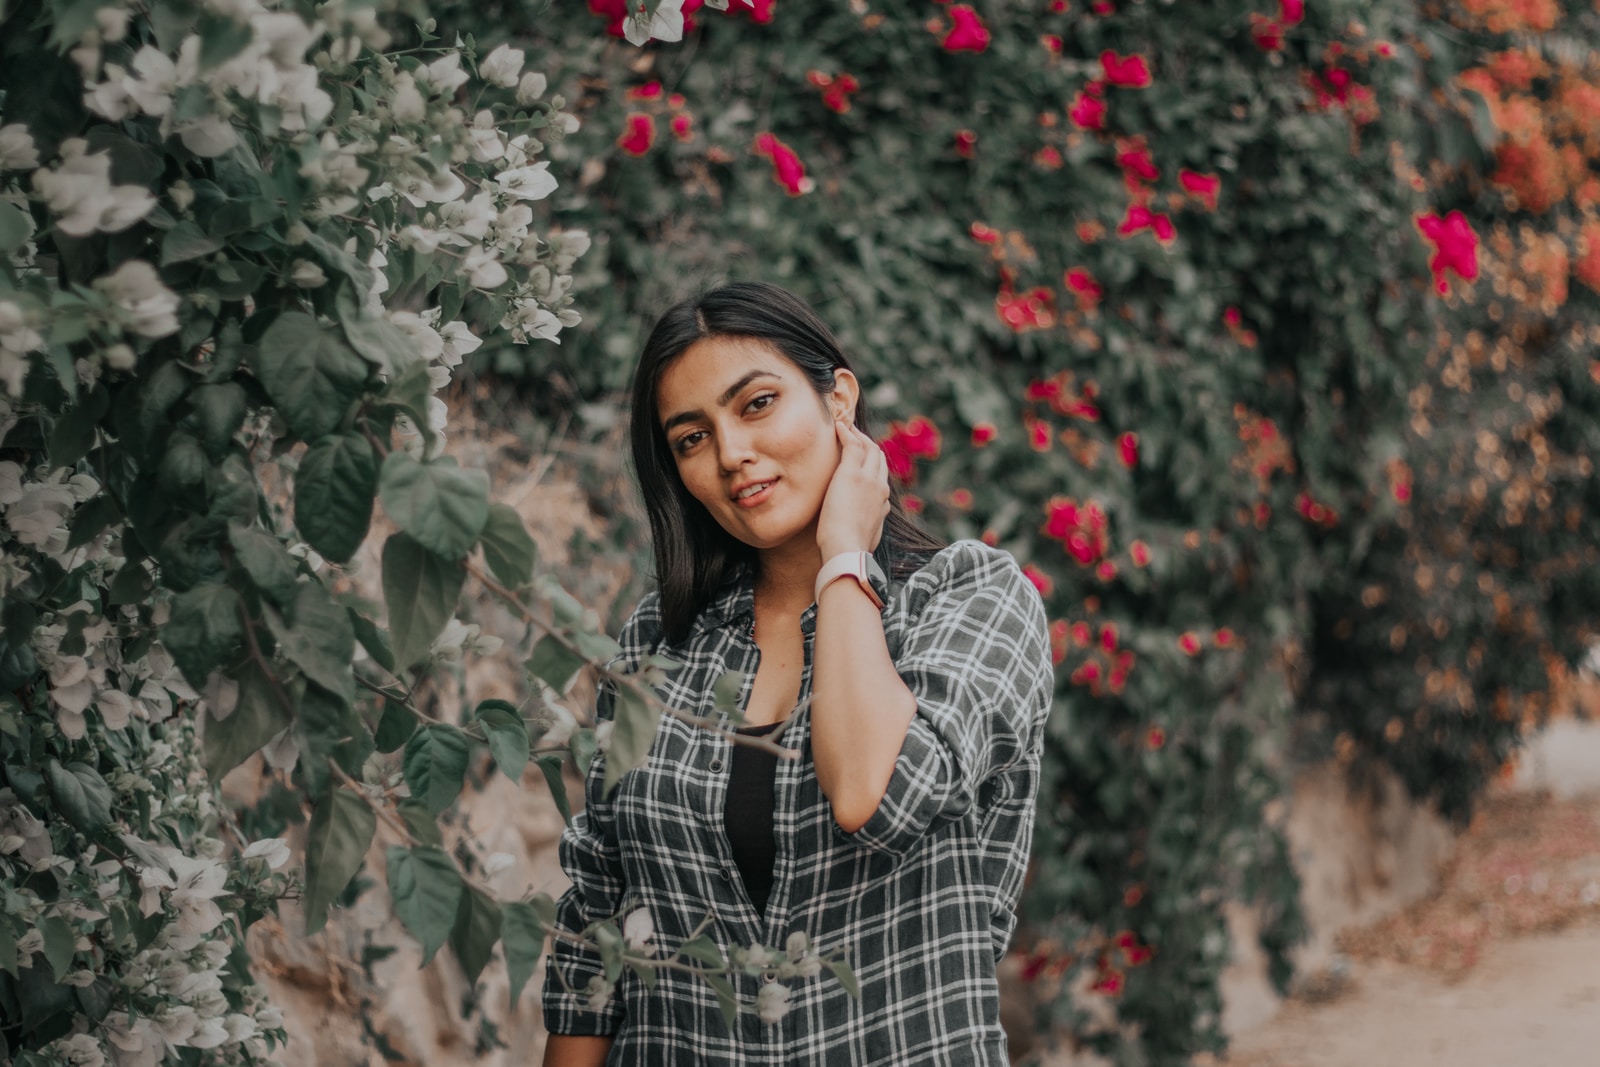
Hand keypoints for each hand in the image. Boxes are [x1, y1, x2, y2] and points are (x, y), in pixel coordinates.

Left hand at [816, 418, 890, 559]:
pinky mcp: (852, 473)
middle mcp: (880, 488)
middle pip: (880, 458)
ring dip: (859, 435)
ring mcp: (868, 479)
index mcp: (883, 503)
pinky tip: (839, 425)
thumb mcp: (867, 537)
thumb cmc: (851, 550)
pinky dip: (847, 432)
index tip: (863, 459)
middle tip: (856, 436)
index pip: (881, 477)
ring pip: (870, 448)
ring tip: (848, 428)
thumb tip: (870, 524)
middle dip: (869, 444)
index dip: (873, 465)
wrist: (847, 550)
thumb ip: (871, 525)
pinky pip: (853, 444)